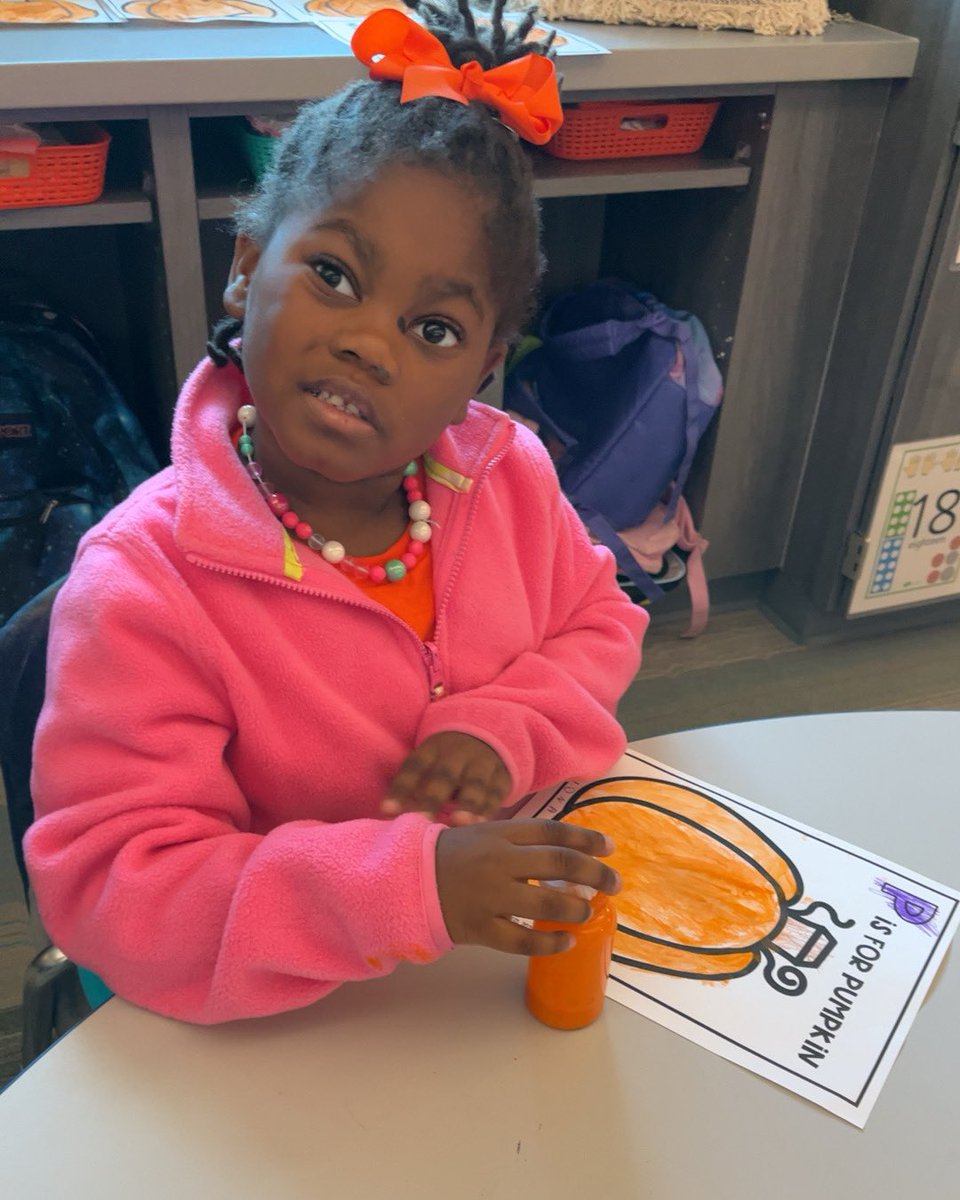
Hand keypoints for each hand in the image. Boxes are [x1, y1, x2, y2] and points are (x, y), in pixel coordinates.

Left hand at [382, 732, 510, 824]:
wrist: (489, 735)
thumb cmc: (447, 760)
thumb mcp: (429, 760)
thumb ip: (411, 785)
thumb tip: (387, 814)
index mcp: (433, 749)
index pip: (414, 767)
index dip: (400, 788)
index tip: (387, 811)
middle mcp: (458, 754)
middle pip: (444, 775)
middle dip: (432, 798)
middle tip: (422, 820)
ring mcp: (482, 765)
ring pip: (475, 784)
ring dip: (468, 804)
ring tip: (460, 823)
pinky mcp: (502, 778)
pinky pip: (496, 794)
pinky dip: (488, 811)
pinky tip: (481, 828)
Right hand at [435, 819, 620, 954]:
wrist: (406, 880)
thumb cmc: (452, 855)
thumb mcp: (485, 835)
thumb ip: (521, 841)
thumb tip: (569, 851)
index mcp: (501, 834)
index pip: (553, 832)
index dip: (586, 839)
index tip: (610, 847)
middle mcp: (499, 861)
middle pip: (559, 863)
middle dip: (595, 873)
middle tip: (614, 884)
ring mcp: (490, 895)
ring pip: (546, 902)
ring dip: (576, 908)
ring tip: (588, 912)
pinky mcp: (481, 928)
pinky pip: (523, 940)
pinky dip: (550, 942)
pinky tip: (567, 942)